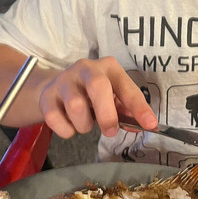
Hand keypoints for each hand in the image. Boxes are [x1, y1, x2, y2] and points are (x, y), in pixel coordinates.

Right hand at [39, 56, 156, 137]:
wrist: (56, 86)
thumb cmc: (93, 93)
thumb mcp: (113, 96)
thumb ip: (128, 110)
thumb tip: (146, 125)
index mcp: (109, 67)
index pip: (127, 87)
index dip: (139, 107)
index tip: (150, 124)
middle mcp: (86, 68)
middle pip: (97, 86)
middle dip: (107, 114)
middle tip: (110, 131)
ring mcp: (64, 80)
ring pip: (76, 106)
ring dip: (84, 125)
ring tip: (86, 124)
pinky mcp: (46, 95)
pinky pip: (55, 118)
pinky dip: (66, 130)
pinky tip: (70, 125)